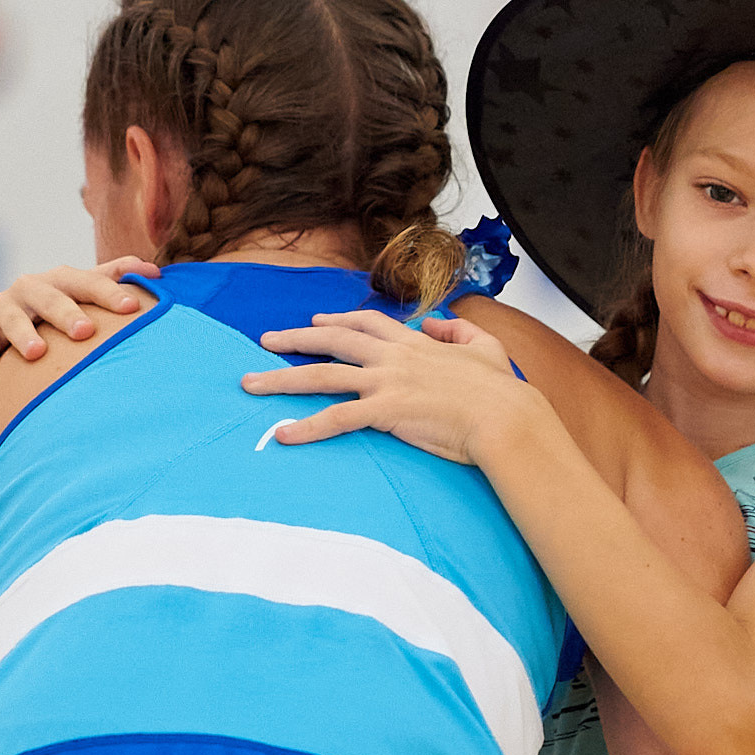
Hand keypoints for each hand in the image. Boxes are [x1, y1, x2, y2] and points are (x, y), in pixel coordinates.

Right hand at [0, 258, 158, 382]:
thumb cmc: (66, 306)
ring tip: (37, 353)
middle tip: (85, 332)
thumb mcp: (88, 289)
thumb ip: (119, 276)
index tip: (133, 307)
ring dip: (23, 334)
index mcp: (63, 279)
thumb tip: (156, 272)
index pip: (90, 282)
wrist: (16, 319)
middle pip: (51, 298)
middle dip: (67, 314)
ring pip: (13, 318)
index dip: (110, 293)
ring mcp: (5, 305)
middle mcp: (32, 287)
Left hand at [244, 310, 535, 463]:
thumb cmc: (500, 391)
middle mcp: (394, 358)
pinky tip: (283, 434)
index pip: (369, 323)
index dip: (339, 319)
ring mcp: (387, 383)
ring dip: (282, 378)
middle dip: (295, 338)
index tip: (317, 320)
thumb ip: (458, 331)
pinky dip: (308, 426)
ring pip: (323, 375)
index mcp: (415, 344)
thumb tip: (436, 323)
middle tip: (265, 341)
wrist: (504, 417)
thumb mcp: (486, 348)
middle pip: (334, 340)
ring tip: (249, 384)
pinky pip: (338, 418)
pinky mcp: (386, 412)